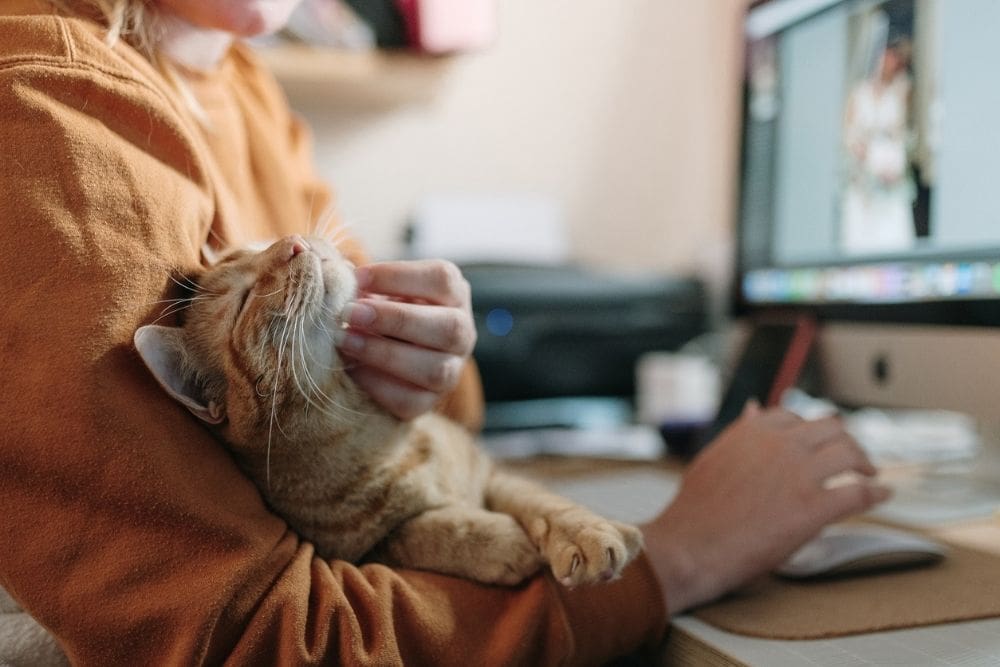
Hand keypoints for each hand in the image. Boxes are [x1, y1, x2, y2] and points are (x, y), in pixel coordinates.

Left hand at [338, 260, 475, 420]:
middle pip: (448, 327)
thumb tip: (334, 272)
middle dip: (396, 319)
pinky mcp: (430, 401)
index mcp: (454, 295)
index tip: (357, 278)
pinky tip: (352, 369)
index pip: (442, 279)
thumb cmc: (381, 310)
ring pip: (435, 370)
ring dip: (385, 354)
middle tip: (351, 313)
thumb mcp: (379, 289)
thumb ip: (362, 281)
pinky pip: (411, 401)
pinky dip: (378, 385)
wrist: (383, 354)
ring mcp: (451, 371)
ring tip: (346, 341)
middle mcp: (462, 333)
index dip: (398, 276)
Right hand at [641, 403, 890, 614]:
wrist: (691, 546)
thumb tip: (754, 408)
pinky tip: (882, 495)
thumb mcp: (713, 458)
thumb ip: (740, 433)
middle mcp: (780, 445)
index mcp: (754, 431)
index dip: (812, 431)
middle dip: (846, 441)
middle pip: (831, 429)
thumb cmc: (697, 510)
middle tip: (853, 457)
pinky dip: (876, 493)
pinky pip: (858, 493)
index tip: (819, 442)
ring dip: (865, 462)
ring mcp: (799, 474)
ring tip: (870, 473)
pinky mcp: (814, 508)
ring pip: (850, 454)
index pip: (796, 417)